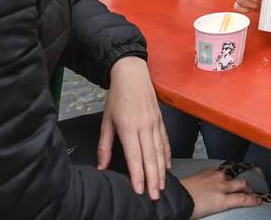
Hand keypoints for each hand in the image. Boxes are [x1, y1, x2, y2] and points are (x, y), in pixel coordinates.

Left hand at [98, 56, 170, 199]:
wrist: (132, 74)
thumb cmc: (117, 97)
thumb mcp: (106, 121)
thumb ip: (104, 146)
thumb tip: (102, 167)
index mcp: (129, 128)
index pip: (134, 157)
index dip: (138, 175)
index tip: (139, 190)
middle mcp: (144, 127)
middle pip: (150, 157)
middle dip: (153, 178)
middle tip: (155, 196)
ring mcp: (155, 123)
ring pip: (160, 150)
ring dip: (162, 170)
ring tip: (162, 186)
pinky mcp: (160, 119)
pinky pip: (165, 140)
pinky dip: (168, 154)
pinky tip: (168, 166)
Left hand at [180, 167, 259, 218]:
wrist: (178, 197)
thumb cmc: (191, 209)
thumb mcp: (211, 211)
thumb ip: (222, 204)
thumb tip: (227, 202)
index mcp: (223, 200)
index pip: (243, 199)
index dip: (253, 200)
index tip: (258, 200)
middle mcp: (222, 186)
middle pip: (242, 184)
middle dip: (248, 188)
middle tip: (250, 191)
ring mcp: (215, 177)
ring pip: (231, 177)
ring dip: (234, 181)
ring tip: (233, 186)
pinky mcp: (208, 171)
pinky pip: (220, 172)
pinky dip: (222, 176)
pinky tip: (219, 178)